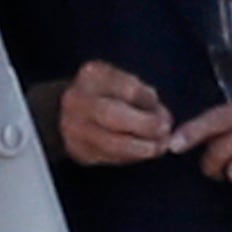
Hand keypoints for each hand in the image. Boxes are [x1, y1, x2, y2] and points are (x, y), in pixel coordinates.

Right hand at [54, 58, 173, 168]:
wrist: (66, 112)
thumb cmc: (107, 95)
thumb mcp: (124, 83)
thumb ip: (145, 98)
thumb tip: (164, 121)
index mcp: (93, 75)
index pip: (128, 89)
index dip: (150, 103)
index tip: (164, 113)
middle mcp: (77, 99)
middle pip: (111, 114)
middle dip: (143, 126)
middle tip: (164, 132)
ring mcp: (73, 127)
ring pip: (109, 143)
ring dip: (139, 148)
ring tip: (158, 148)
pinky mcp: (77, 151)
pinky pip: (107, 157)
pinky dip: (129, 157)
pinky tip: (141, 153)